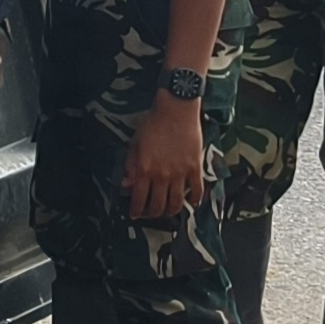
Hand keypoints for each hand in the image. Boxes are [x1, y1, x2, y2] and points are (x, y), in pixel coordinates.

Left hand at [123, 95, 207, 220]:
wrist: (176, 109)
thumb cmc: (154, 123)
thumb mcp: (135, 143)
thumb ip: (131, 165)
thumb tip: (127, 183)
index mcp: (145, 169)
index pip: (139, 199)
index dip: (136, 210)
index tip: (135, 214)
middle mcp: (162, 175)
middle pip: (157, 206)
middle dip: (152, 214)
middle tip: (151, 213)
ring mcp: (180, 173)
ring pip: (177, 203)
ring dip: (171, 211)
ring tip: (169, 210)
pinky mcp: (195, 168)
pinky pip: (197, 190)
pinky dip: (195, 199)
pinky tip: (193, 202)